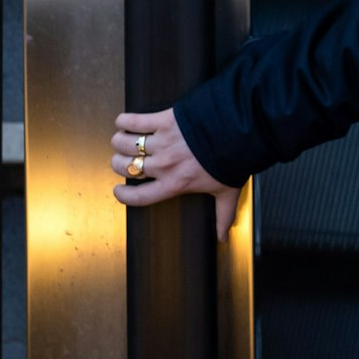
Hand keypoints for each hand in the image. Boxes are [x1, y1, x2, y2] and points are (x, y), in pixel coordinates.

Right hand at [111, 109, 241, 242]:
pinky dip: (124, 121)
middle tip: (124, 160)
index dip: (123, 196)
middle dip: (119, 164)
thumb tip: (222, 238)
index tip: (118, 191)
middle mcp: (164, 165)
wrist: (241, 130)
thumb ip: (222, 216)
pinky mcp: (164, 120)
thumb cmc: (234, 160)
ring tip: (124, 141)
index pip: (139, 197)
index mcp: (175, 184)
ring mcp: (162, 142)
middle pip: (125, 167)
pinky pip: (133, 121)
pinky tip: (124, 122)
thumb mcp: (227, 192)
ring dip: (120, 142)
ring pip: (124, 143)